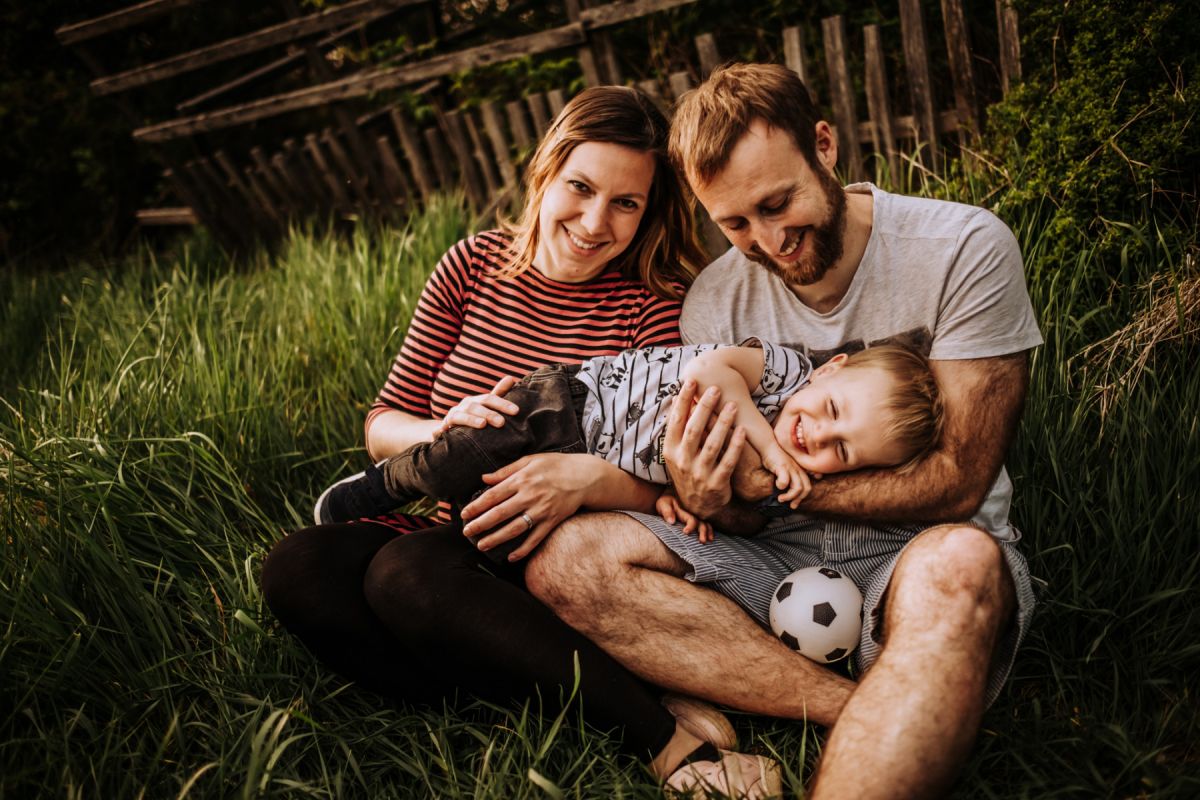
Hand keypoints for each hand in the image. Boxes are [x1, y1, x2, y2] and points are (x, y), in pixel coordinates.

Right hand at [434, 375, 519, 436]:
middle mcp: (466, 405)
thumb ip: (499, 394)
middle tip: (502, 422)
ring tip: (482, 424)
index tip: (516, 411)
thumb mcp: (487, 408)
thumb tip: (511, 378)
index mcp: (478, 401)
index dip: (503, 403)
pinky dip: (443, 428)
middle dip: (490, 413)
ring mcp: (454, 414)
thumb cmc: (475, 418)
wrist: (452, 429)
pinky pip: (445, 425)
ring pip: (462, 415)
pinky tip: (449, 431)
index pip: (491, 398)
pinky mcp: (444, 425)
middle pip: (477, 405)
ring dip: (472, 419)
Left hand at [459, 452, 595, 560]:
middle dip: (480, 524)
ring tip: (481, 545)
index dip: (477, 506)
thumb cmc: (556, 465)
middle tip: (466, 532)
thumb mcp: (530, 460)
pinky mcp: (552, 521)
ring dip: (496, 539)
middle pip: (499, 513)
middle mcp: (530, 495)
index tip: (464, 514)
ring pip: (514, 528)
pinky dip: (523, 550)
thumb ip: (506, 471)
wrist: (585, 476)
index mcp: (522, 479)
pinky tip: (511, 557)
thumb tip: (484, 478)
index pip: (493, 495)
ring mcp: (541, 510)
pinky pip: (535, 538)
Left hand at [656, 490, 713, 542]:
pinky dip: (710, 531)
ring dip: (708, 532)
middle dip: (703, 532)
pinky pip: (706, 524)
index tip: (685, 532)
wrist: (670, 498)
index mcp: (685, 511)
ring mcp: (696, 516)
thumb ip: (667, 512)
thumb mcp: (663, 504)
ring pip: (705, 524)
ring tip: (709, 540)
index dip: (690, 526)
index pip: (691, 519)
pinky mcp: (697, 520)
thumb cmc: (665, 503)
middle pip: (701, 523)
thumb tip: (671, 521)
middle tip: (702, 541)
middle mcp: (693, 514)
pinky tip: (711, 538)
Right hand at [661, 379, 746, 518]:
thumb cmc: (689, 470)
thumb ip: (679, 429)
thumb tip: (678, 397)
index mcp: (670, 450)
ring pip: (712, 444)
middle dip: (705, 407)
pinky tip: (742, 431)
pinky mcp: (716, 483)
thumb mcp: (677, 453)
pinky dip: (735, 446)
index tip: (692, 381)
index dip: (683, 400)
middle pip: (694, 429)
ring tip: (733, 405)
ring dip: (723, 423)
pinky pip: (727, 461)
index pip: (675, 420)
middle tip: (715, 389)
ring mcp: (699, 473)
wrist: (698, 505)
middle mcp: (682, 461)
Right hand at [761, 447, 812, 507]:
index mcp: (800, 471)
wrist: (769, 446)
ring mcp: (791, 468)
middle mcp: (798, 470)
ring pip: (798, 487)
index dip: (802, 498)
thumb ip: (790, 477)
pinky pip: (785, 480)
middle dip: (798, 499)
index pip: (808, 487)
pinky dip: (782, 486)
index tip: (794, 504)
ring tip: (781, 498)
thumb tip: (786, 491)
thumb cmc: (776, 458)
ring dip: (789, 496)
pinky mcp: (782, 466)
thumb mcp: (786, 468)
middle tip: (790, 505)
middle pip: (806, 488)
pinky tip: (777, 486)